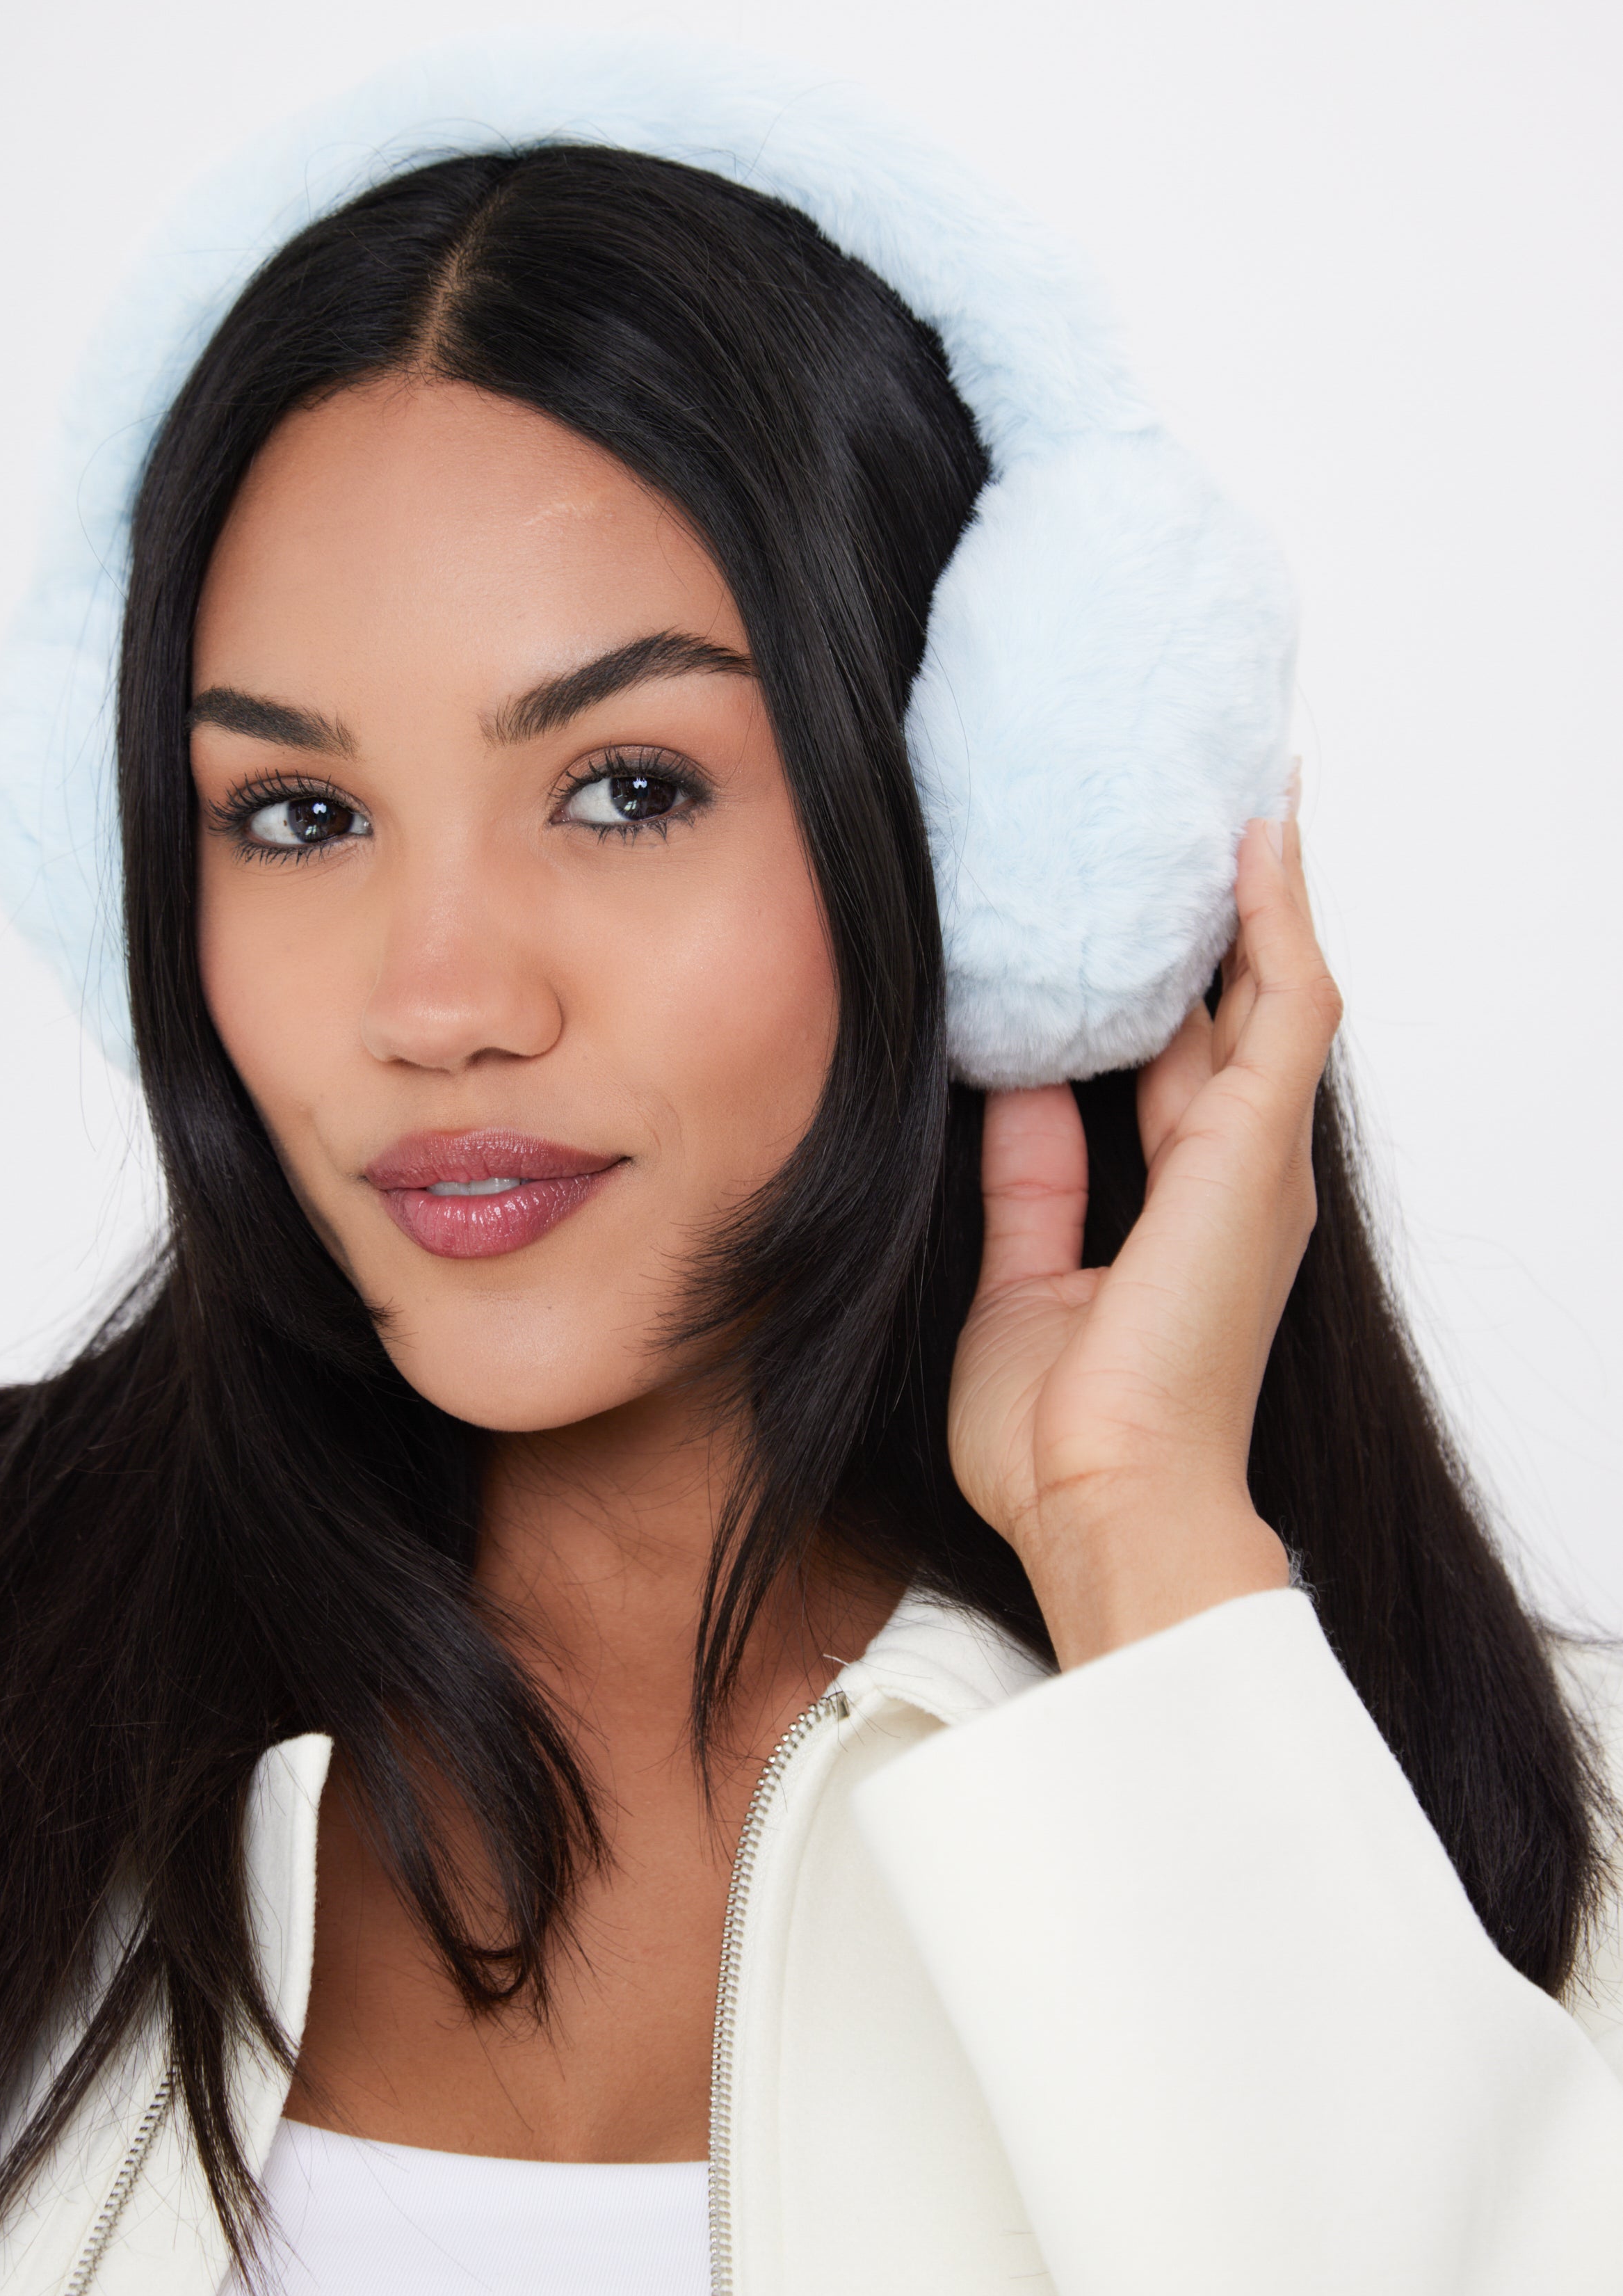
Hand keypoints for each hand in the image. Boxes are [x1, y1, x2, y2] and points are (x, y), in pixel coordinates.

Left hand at [948, 807, 1339, 1667]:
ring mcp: (1259, 1159)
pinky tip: (1259, 836)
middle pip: (1233, 1010)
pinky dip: (1275, 914)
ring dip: (1259, 890)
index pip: (1176, 1064)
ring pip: (1272, 988)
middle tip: (1190, 812)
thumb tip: (1009, 1084)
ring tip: (1240, 791)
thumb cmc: (1059, 1436)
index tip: (1121, 908)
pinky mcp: (1260, 1147)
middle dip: (1217, 918)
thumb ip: (1025, 1181)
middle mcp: (1236, 1174)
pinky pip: (1285, 999)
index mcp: (1184, 1209)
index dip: (1159, 984)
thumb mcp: (1019, 1281)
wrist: (1103, 1503)